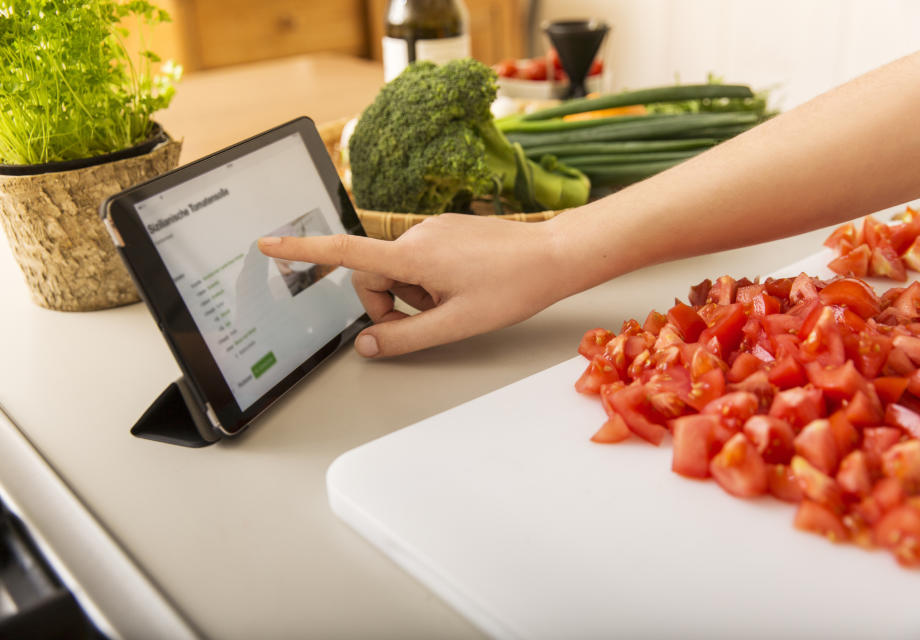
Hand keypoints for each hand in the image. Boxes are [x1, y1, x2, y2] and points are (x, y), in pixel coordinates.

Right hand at [258, 214, 567, 356]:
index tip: (267, 244)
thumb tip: (366, 346)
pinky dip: (426, 281)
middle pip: (372, 275)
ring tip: (452, 303)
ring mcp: (432, 231)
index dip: (302, 251)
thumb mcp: (456, 325)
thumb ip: (405, 338)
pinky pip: (419, 259)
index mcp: (412, 256)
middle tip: (424, 322)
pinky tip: (460, 287)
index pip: (344, 253)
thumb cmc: (511, 288)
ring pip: (398, 270)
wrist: (553, 256)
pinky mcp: (446, 231)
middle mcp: (416, 236)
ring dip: (411, 294)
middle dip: (386, 304)